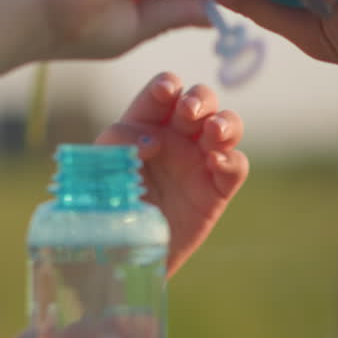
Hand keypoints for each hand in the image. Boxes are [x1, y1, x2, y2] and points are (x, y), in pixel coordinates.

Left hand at [97, 73, 247, 276]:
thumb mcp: (101, 169)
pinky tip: (215, 163)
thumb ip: (117, 144)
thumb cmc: (109, 204)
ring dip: (225, 121)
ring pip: (227, 125)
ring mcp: (200, 160)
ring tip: (212, 131)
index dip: (167, 85)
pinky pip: (236, 166)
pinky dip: (231, 159)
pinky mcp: (217, 189)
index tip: (165, 92)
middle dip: (200, 99)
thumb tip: (150, 141)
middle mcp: (177, 136)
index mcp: (146, 124)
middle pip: (201, 100)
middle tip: (188, 112)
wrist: (123, 251)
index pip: (162, 92)